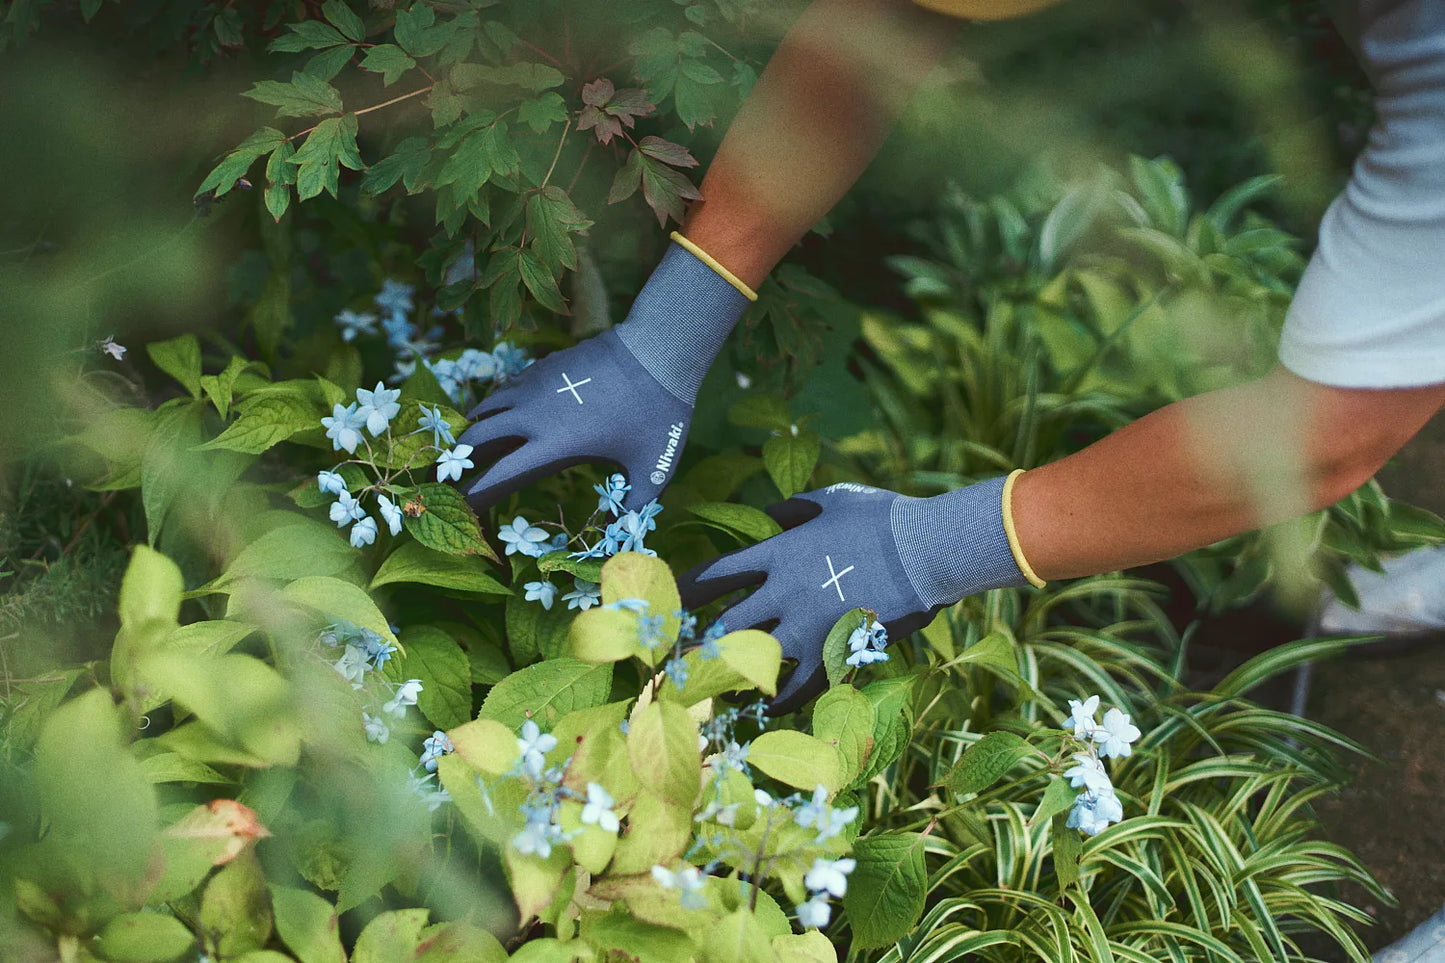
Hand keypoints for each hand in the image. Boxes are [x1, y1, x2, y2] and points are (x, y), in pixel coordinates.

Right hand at [458, 236, 751, 510]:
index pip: (499, 475)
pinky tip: (497, 416)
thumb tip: (621, 538)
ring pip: (485, 408)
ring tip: (463, 449)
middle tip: (443, 479)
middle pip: (477, 438)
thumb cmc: (658, 414)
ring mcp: (534, 385)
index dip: (474, 494)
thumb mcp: (653, 470)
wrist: (658, 350)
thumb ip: (634, 508)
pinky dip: (493, 406)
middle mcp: (533, 414)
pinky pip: (504, 390)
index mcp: (554, 444)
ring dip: (471, 430)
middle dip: (457, 461)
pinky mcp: (542, 366)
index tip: (457, 508)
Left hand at [676, 477, 1032, 711]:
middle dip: (695, 646)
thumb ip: (796, 509)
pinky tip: (768, 708)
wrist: (928, 550)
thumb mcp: (833, 499)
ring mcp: (808, 627)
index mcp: (779, 553)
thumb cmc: (884, 518)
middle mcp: (784, 593)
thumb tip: (775, 514)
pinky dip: (779, 701)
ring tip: (710, 693)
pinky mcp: (835, 653)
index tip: (666, 604)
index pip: (716, 576)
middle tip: (674, 662)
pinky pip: (798, 688)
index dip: (686, 592)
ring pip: (752, 663)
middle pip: (723, 627)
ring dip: (729, 680)